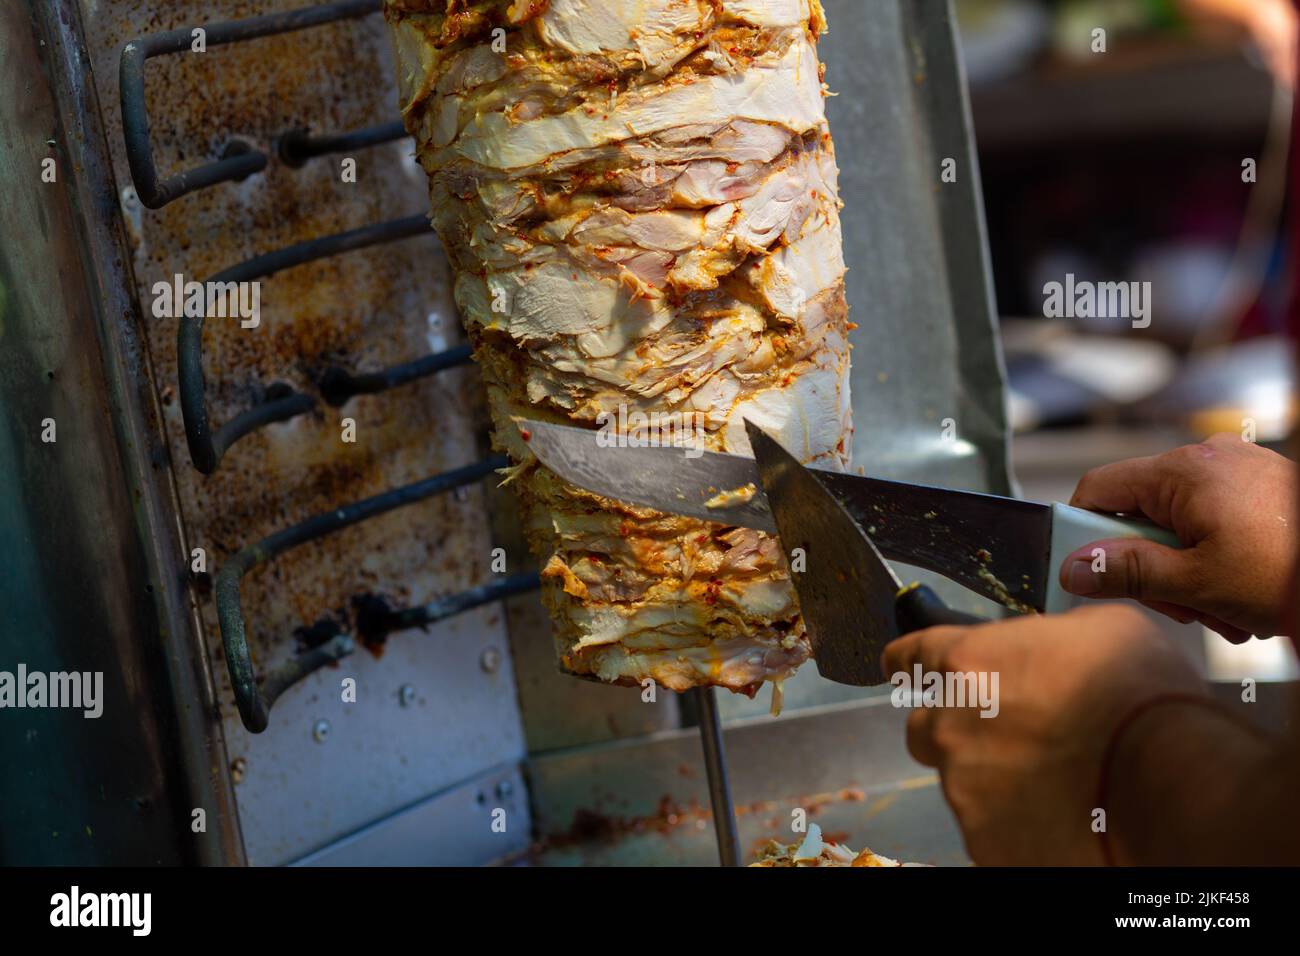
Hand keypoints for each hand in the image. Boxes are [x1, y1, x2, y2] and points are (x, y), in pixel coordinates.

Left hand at [882, 604, 1207, 865]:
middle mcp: (952, 727)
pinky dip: (1015, 822)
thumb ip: (1054, 633)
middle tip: (1003, 732)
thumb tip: (1053, 641)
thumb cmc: (1142, 699)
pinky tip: (1059, 814)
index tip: (901, 665)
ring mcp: (965, 790)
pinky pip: (989, 828)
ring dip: (993, 777)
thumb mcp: (1103, 628)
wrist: (1170, 783)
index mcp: (969, 664)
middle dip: (952, 727)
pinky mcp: (986, 843)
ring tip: (1054, 778)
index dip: (908, 659)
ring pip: (960, 781)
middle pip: (925, 727)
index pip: (911, 655)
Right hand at [1059, 433, 1297, 640]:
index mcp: (1183, 471)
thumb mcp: (1195, 584)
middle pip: (1140, 510)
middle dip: (1150, 563)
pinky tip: (1239, 590)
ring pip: (1178, 520)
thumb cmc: (1289, 573)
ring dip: (1185, 568)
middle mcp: (1207, 457)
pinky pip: (1213, 516)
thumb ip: (1126, 572)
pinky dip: (1214, 555)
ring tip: (1220, 605)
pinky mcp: (1261, 484)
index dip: (1083, 531)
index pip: (1097, 488)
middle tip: (1177, 604)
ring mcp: (1238, 468)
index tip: (1089, 570)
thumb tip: (1073, 568)